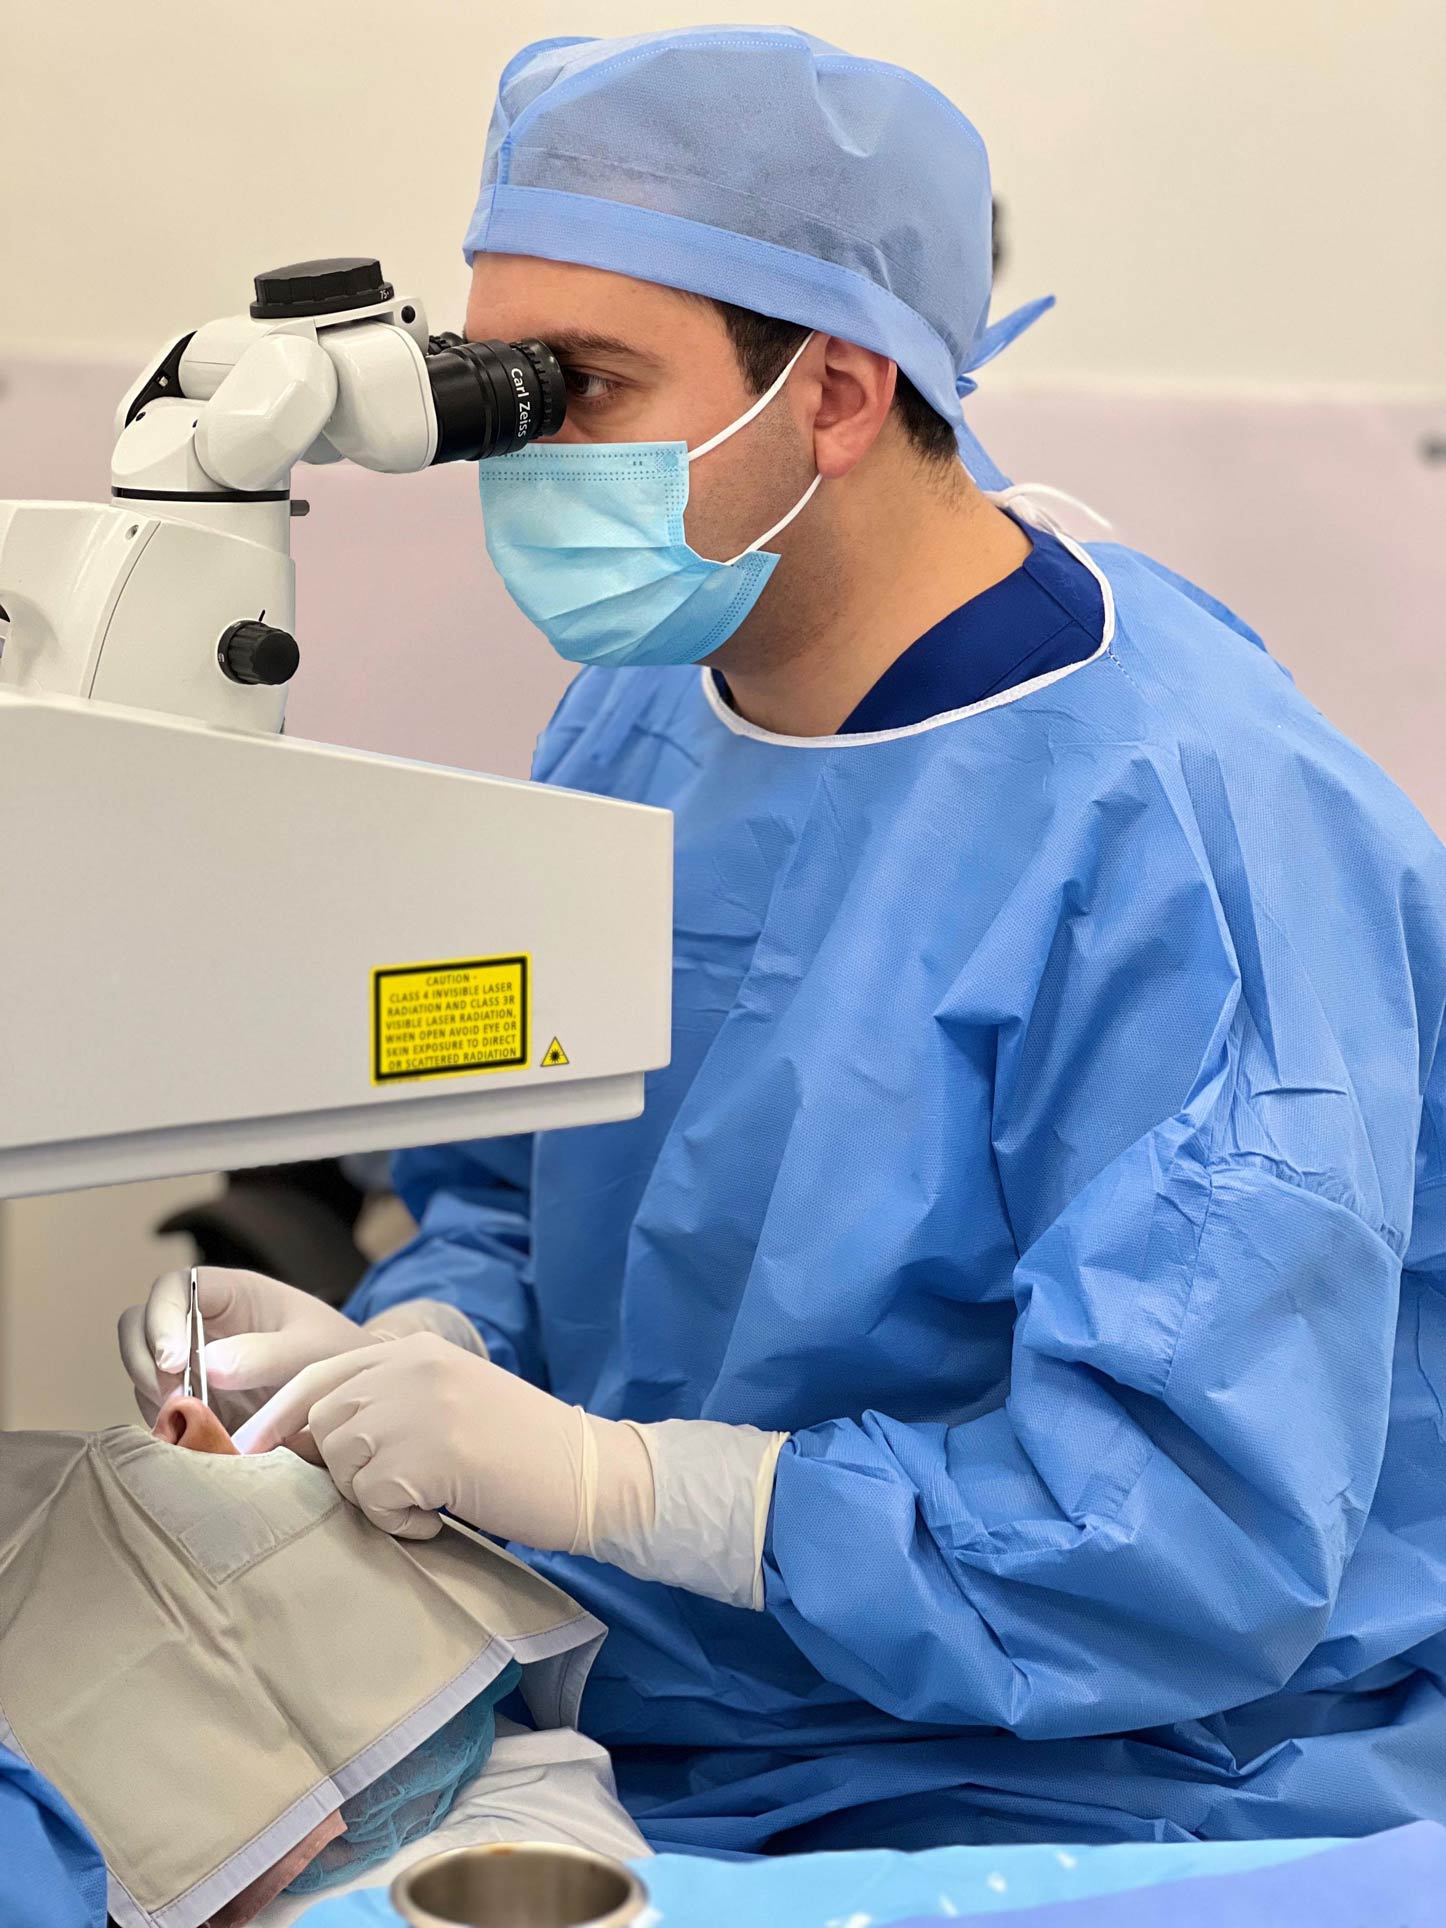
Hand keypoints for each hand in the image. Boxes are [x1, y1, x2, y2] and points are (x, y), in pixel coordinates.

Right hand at [118, 1266, 374, 1432]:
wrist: (351, 1393)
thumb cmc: (337, 1355)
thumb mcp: (312, 1350)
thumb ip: (264, 1354)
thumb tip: (206, 1364)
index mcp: (230, 1293)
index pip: (173, 1288)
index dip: (162, 1319)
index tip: (173, 1361)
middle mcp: (202, 1322)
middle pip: (140, 1326)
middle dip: (143, 1361)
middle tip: (175, 1400)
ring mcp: (192, 1361)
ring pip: (143, 1369)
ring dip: (153, 1397)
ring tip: (187, 1422)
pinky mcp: (193, 1399)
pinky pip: (158, 1407)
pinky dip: (165, 1423)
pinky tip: (192, 1437)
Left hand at [234, 1333, 614, 1544]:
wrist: (588, 1473)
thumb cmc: (518, 1454)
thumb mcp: (446, 1406)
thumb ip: (386, 1406)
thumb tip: (301, 1446)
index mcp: (414, 1350)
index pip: (317, 1371)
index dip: (273, 1412)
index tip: (242, 1449)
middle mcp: (410, 1365)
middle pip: (320, 1421)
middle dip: (332, 1469)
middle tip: (386, 1495)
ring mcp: (419, 1404)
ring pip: (340, 1462)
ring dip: (373, 1498)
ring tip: (427, 1500)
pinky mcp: (429, 1451)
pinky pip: (372, 1500)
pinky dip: (400, 1522)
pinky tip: (441, 1514)